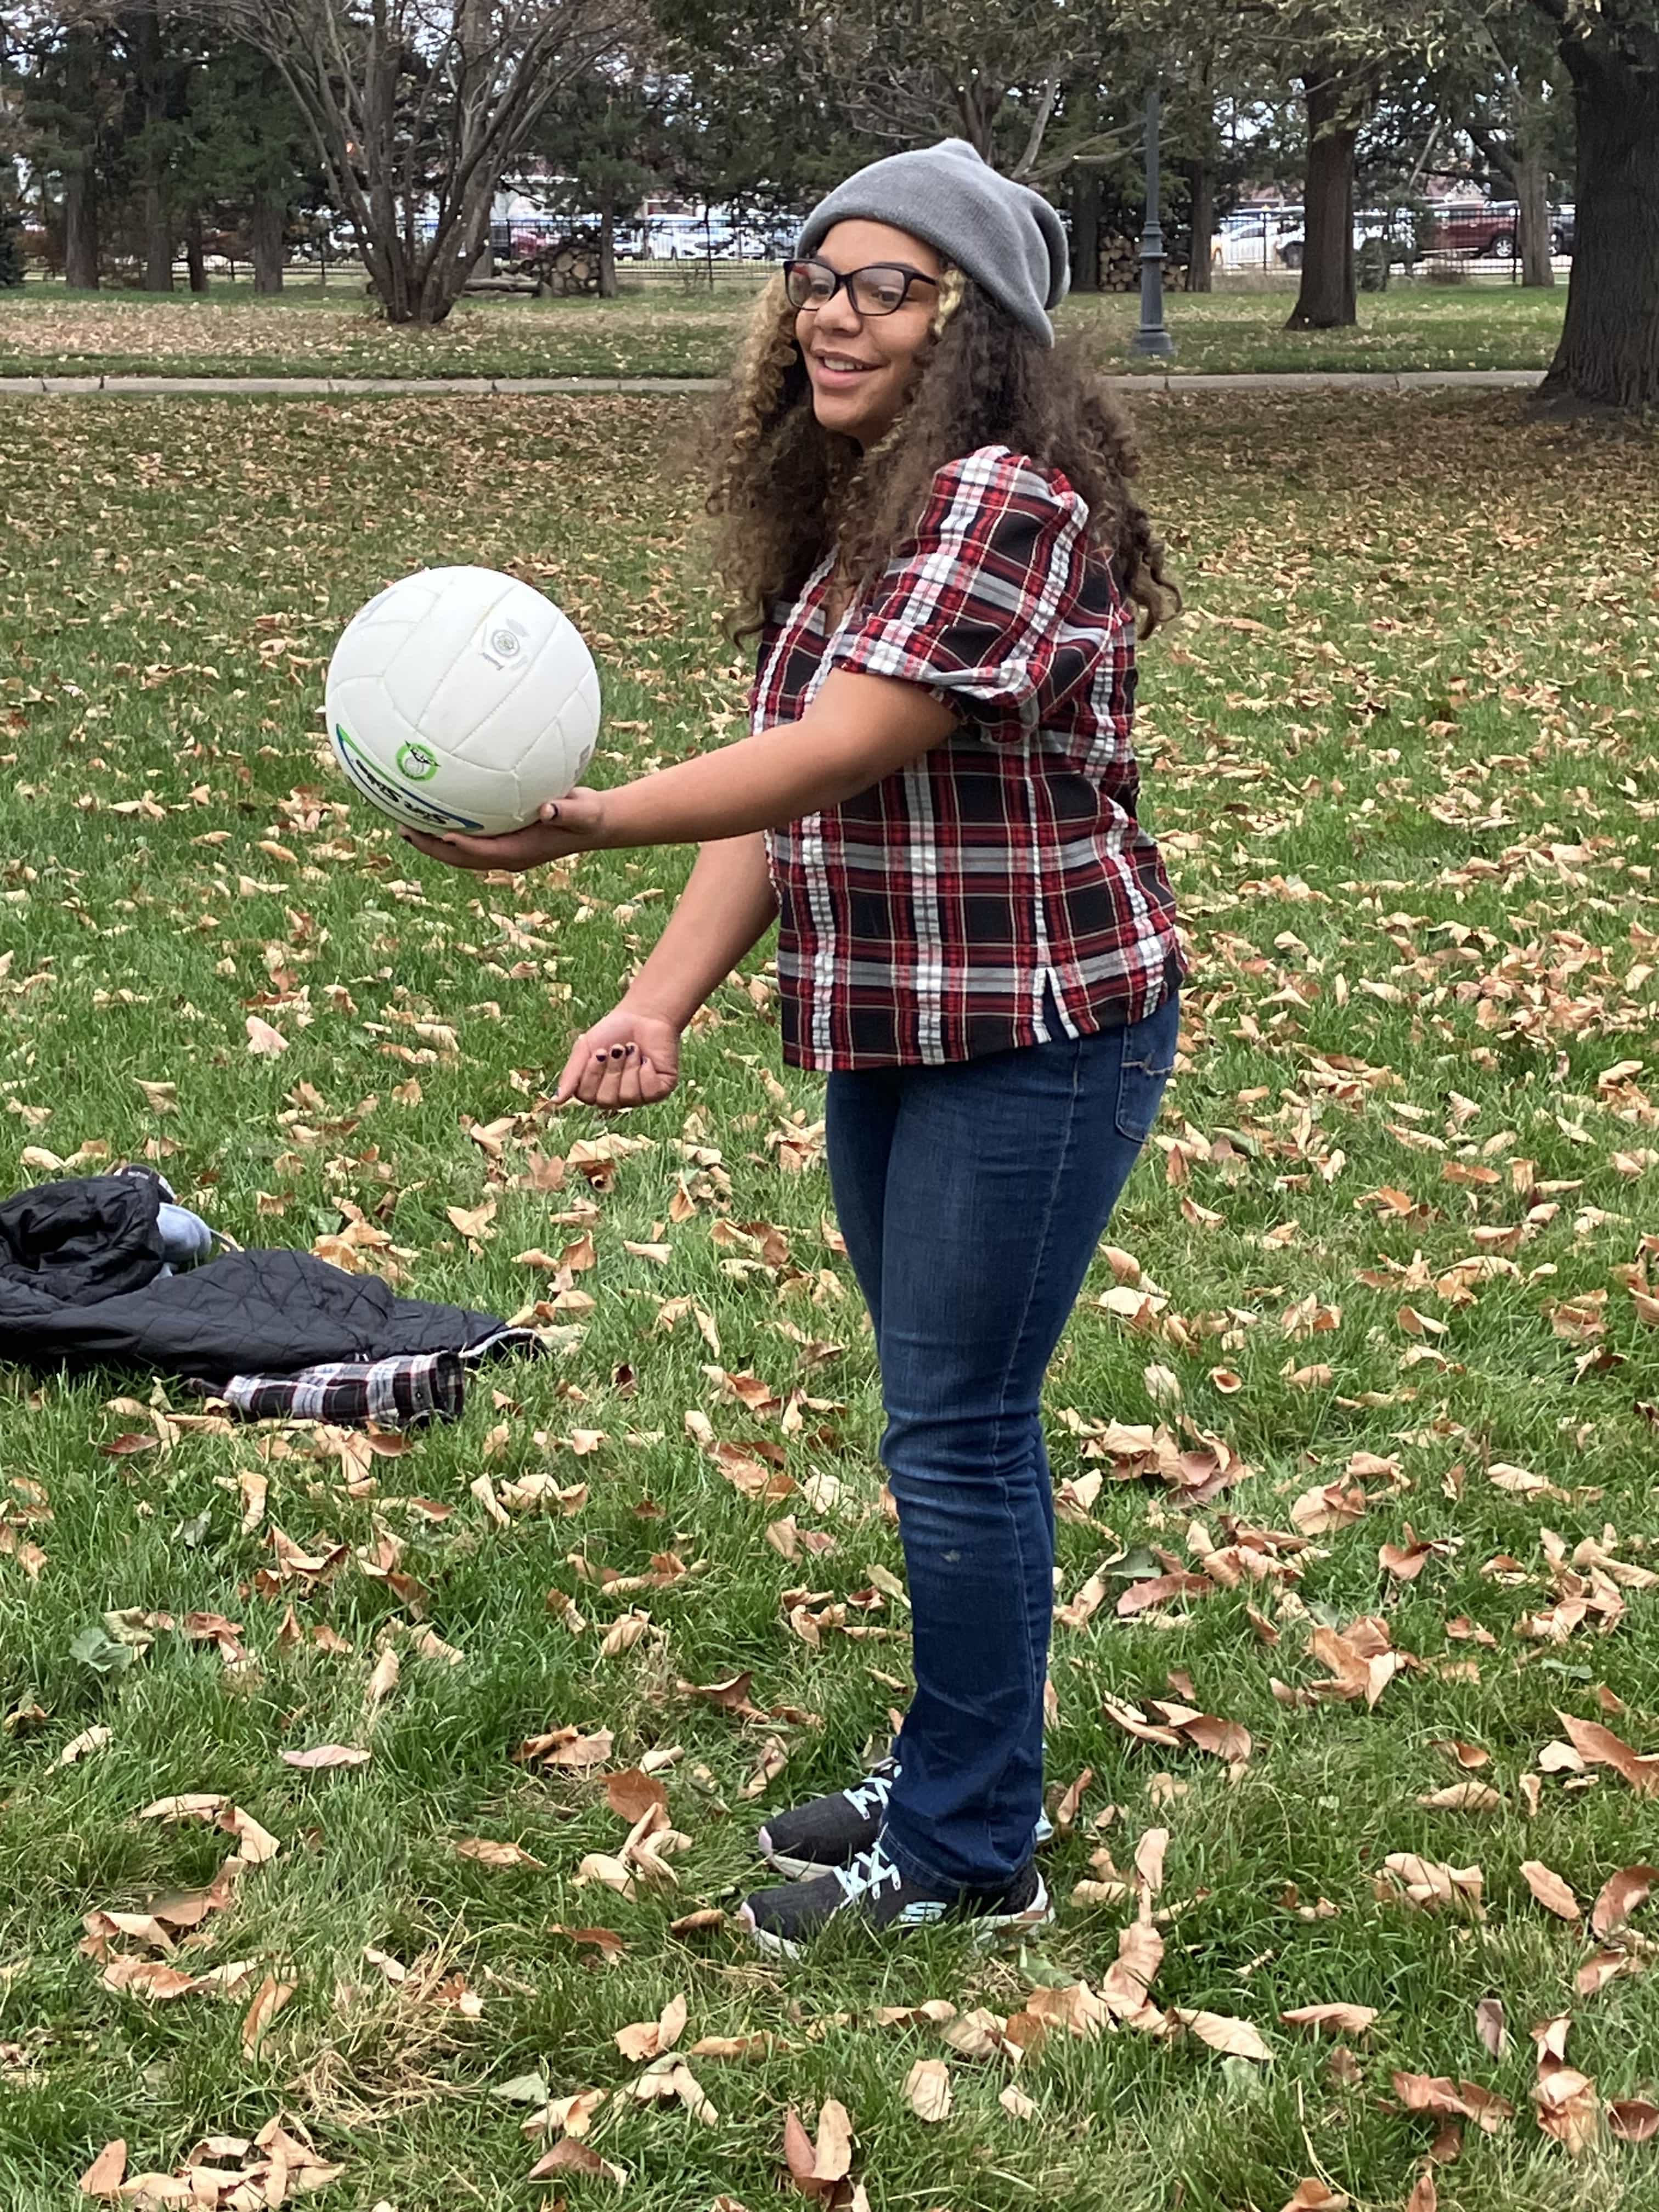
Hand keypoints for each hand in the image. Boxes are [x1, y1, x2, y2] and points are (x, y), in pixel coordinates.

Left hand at [402, 788, 607, 873]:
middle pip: (462, 857)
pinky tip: (431, 811)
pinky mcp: (500, 837)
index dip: (465, 847)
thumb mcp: (582, 812)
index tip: (445, 836)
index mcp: (521, 852)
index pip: (487, 853)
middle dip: (433, 847)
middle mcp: (506, 854)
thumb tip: (547, 808)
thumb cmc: (587, 816)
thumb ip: (566, 811)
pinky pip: (467, 837)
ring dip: (432, 841)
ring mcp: (501, 848)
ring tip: (404, 825)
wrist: (591, 823)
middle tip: (405, 829)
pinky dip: (446, 828)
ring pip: (459, 850)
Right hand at [554, 1004, 680, 1110]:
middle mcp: (617, 1098)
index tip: (600, 1050)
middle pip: (606, 1099)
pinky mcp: (660, 1090)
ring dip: (629, 1067)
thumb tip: (555, 1101)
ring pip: (628, 1096)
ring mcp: (639, 1096)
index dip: (592, 1073)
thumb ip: (571, 1075)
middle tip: (618, 1047)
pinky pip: (650, 1092)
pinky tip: (648, 1059)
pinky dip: (647, 1071)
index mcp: (596, 1090)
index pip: (586, 1096)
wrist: (643, 1015)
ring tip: (633, 1048)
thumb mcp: (586, 1049)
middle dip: (612, 1069)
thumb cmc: (612, 1032)